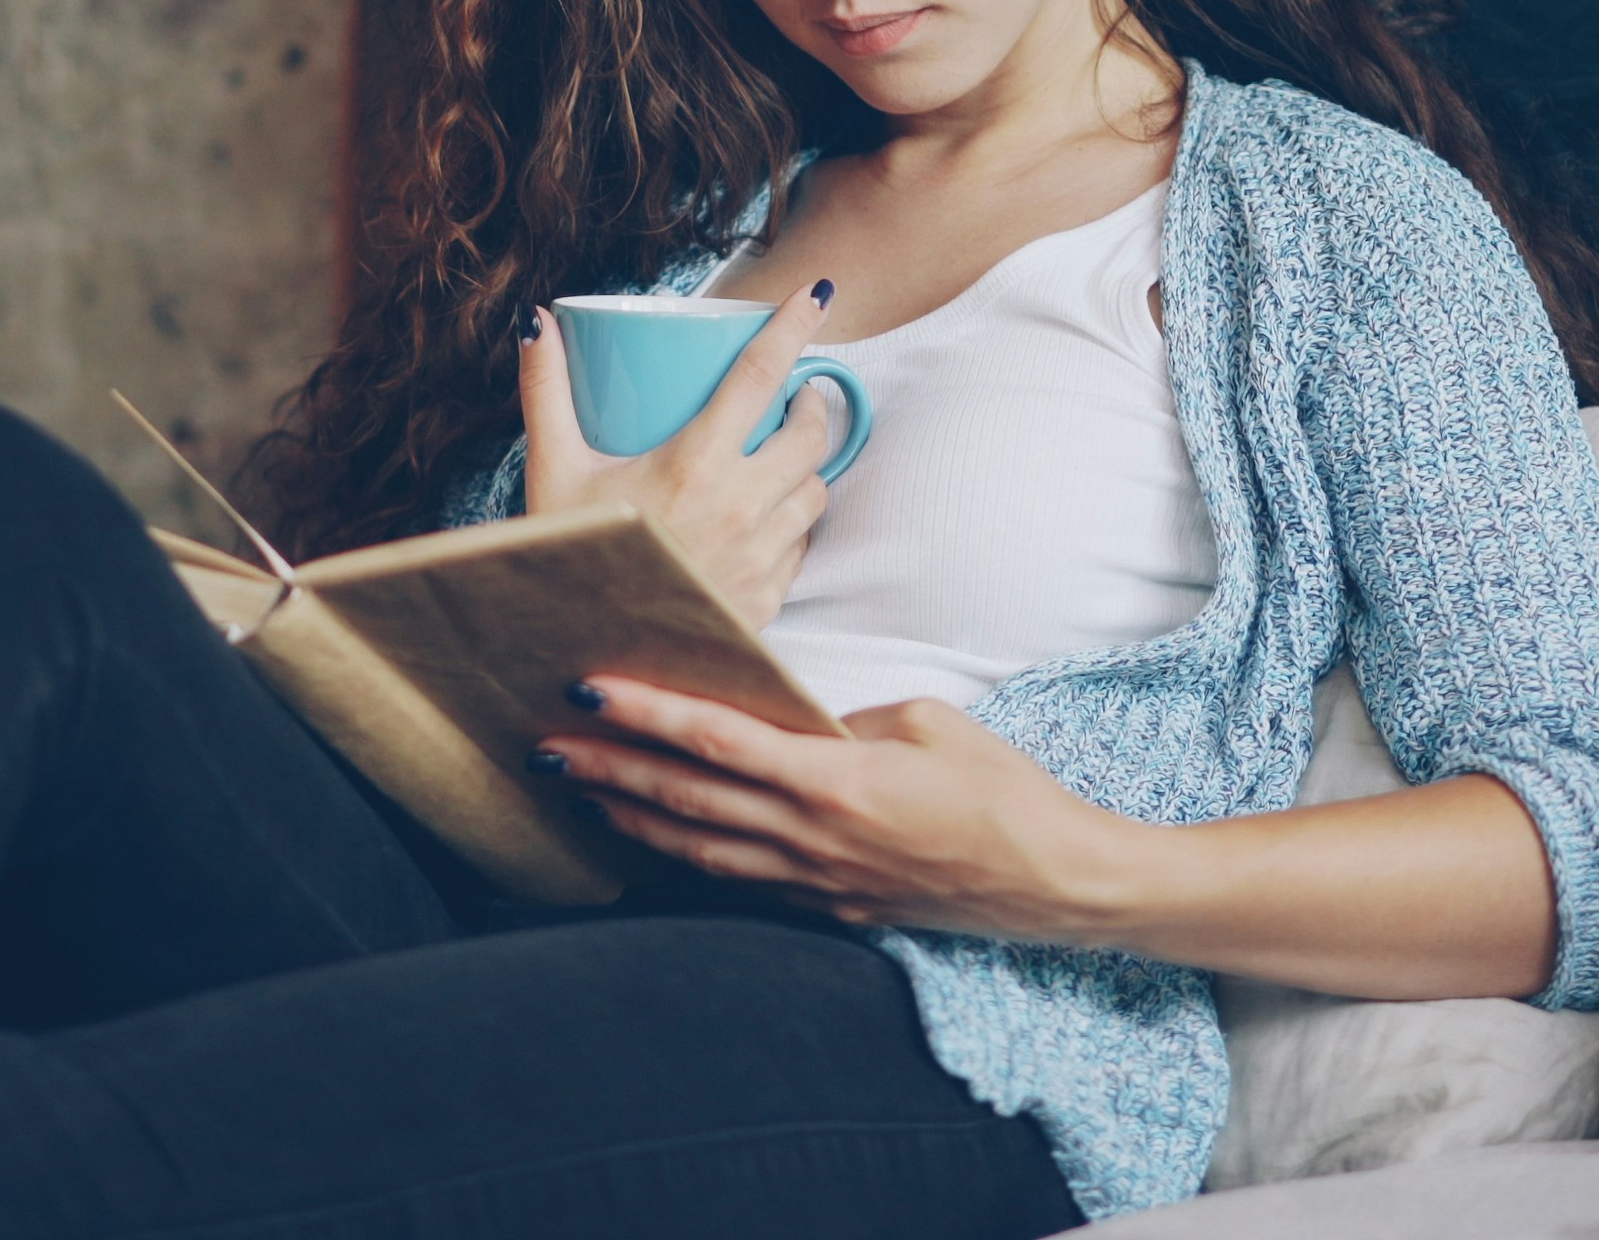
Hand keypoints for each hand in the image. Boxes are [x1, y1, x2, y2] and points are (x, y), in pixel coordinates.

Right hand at [517, 288, 842, 627]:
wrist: (580, 656)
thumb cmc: (567, 559)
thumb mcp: (552, 470)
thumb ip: (546, 390)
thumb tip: (538, 321)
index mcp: (694, 464)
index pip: (760, 375)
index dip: (794, 326)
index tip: (819, 294)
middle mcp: (740, 508)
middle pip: (810, 435)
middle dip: (810, 405)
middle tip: (794, 396)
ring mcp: (760, 558)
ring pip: (815, 492)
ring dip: (806, 467)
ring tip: (781, 455)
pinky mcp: (766, 600)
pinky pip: (801, 547)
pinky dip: (793, 524)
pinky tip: (768, 519)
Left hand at [539, 676, 1151, 943]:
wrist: (1054, 882)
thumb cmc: (1003, 792)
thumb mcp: (931, 723)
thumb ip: (851, 720)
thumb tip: (798, 721)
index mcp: (836, 779)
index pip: (718, 739)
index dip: (649, 714)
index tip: (592, 689)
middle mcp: (811, 836)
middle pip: (686, 798)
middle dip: (609, 767)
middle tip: (545, 742)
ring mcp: (815, 881)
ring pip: (697, 848)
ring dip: (631, 817)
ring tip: (577, 788)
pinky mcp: (829, 908)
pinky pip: (739, 880)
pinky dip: (685, 857)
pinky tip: (652, 839)